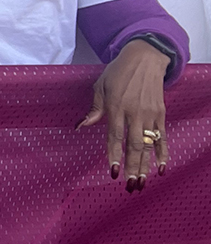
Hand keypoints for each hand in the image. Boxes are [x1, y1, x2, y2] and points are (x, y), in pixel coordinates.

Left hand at [78, 38, 169, 191]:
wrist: (145, 58)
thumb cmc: (118, 73)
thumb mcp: (100, 86)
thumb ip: (94, 109)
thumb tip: (80, 126)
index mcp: (116, 105)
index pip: (114, 135)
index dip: (114, 154)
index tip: (112, 171)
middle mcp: (134, 112)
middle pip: (134, 144)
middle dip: (131, 166)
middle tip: (129, 185)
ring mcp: (150, 113)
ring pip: (149, 144)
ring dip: (145, 165)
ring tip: (141, 182)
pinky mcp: (161, 113)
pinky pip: (163, 136)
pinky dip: (163, 153)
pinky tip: (161, 168)